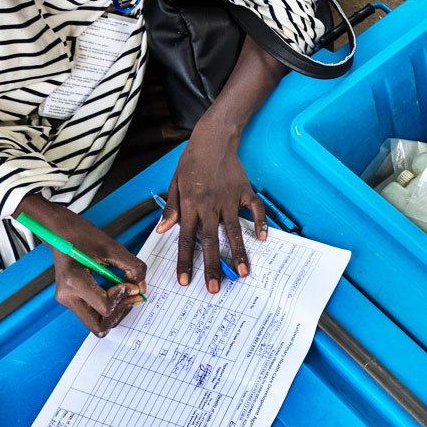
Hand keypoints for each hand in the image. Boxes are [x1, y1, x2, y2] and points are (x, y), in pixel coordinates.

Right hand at [16, 194, 146, 335]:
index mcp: (73, 281)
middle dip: (120, 313)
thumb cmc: (82, 235)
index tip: (131, 283)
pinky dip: (108, 308)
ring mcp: (67, 300)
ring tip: (126, 294)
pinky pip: (93, 314)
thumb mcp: (113, 248)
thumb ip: (132, 268)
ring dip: (115, 312)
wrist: (60, 231)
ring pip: (96, 324)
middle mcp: (67, 296)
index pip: (105, 306)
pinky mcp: (70, 299)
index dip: (123, 297)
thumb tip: (141, 289)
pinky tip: (116, 292)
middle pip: (99, 326)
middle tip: (133, 296)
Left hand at [156, 123, 266, 292]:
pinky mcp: (245, 191)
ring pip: (233, 230)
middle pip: (209, 241)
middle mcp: (209, 205)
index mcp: (190, 205)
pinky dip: (260, 223)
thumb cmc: (192, 160)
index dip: (185, 261)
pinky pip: (255, 209)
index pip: (186, 239)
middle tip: (215, 288)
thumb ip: (171, 208)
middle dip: (211, 266)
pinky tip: (263, 238)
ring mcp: (229, 199)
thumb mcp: (174, 182)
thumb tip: (163, 230)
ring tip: (242, 273)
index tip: (186, 281)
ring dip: (237, 253)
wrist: (213, 138)